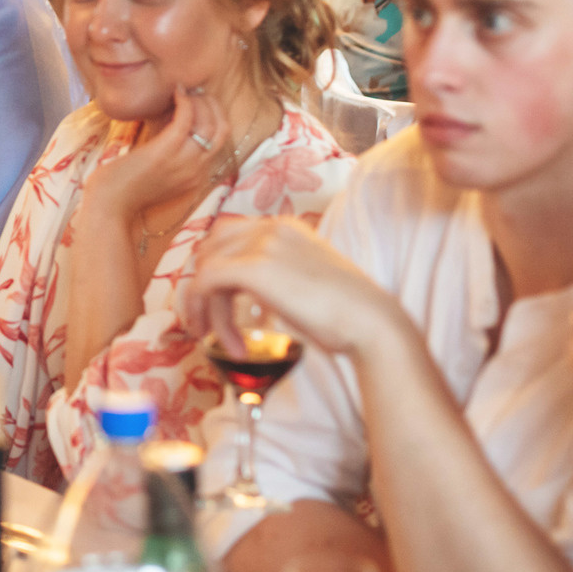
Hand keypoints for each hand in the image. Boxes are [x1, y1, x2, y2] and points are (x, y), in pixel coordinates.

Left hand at [72, 88, 228, 243]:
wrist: (109, 206)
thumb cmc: (125, 187)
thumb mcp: (157, 170)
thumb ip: (170, 151)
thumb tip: (172, 117)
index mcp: (197, 177)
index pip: (219, 140)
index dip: (214, 116)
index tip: (200, 101)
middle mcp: (197, 171)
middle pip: (221, 130)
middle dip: (213, 105)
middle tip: (196, 92)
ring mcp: (184, 162)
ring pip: (209, 123)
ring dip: (199, 101)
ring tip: (183, 91)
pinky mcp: (165, 152)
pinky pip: (186, 119)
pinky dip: (184, 102)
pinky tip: (175, 94)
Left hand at [180, 215, 405, 364]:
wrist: (371, 321)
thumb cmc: (346, 313)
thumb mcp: (304, 283)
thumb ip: (278, 279)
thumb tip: (254, 299)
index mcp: (284, 227)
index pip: (228, 238)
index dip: (213, 272)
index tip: (214, 307)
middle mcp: (270, 227)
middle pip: (210, 249)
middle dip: (201, 288)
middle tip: (205, 325)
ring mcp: (262, 243)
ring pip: (207, 270)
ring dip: (207, 310)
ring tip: (223, 343)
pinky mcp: (255, 267)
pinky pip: (208, 284)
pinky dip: (211, 316)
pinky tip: (231, 344)